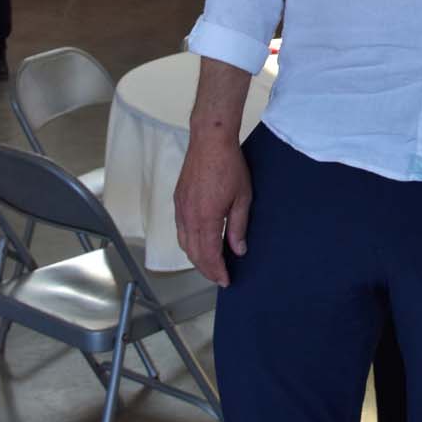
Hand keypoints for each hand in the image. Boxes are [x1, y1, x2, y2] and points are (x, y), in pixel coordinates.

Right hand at [173, 131, 251, 286]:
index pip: (209, 255)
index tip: (225, 280)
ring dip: (196, 257)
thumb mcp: (242, 197)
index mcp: (206, 218)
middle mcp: (189, 216)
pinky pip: (180, 229)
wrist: (210, 141)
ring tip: (210, 264)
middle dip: (206, 269)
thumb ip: (238, 226)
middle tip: (219, 277)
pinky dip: (188, 242)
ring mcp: (181, 208)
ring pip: (184, 243)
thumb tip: (238, 249)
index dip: (217, 271)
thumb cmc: (229, 165)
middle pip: (194, 253)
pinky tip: (198, 243)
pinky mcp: (178, 200)